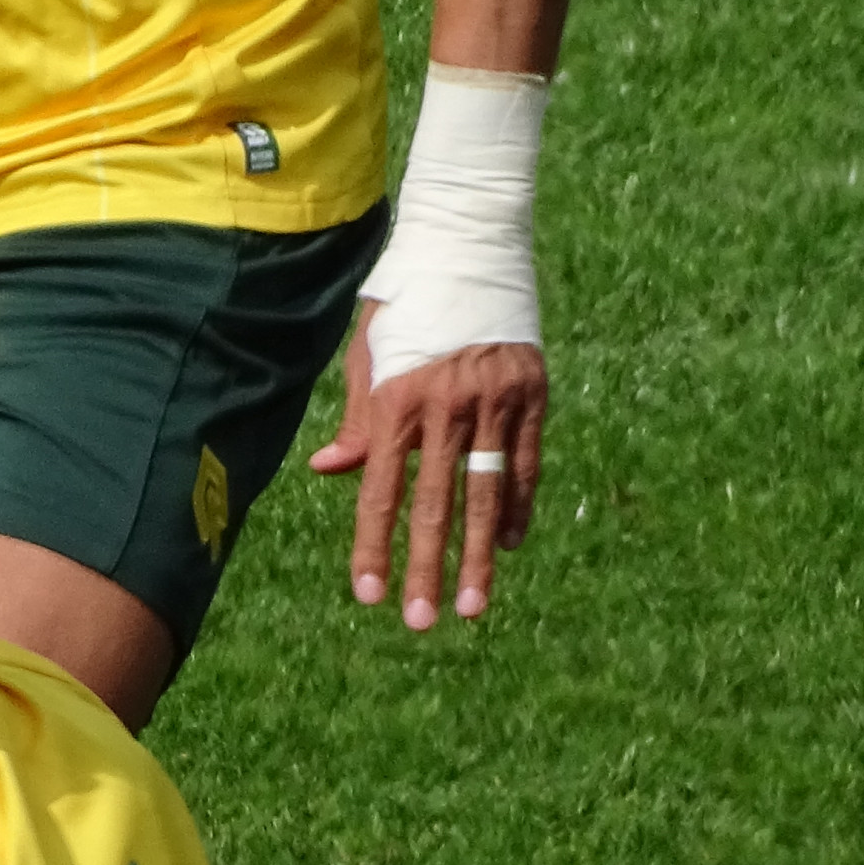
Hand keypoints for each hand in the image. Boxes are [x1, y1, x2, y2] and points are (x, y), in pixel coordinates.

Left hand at [304, 329, 547, 628]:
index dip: (374, 547)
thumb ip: (357, 419)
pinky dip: (518, 506)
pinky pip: (527, 462)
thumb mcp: (370, 354)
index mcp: (397, 400)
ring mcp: (495, 401)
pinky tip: (508, 545)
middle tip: (423, 620)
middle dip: (428, 569)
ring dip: (479, 555)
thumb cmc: (407, 303)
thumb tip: (330, 472)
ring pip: (488, 493)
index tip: (369, 596)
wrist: (470, 244)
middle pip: (436, 503)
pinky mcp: (533, 392)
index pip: (381, 491)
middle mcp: (448, 406)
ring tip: (474, 606)